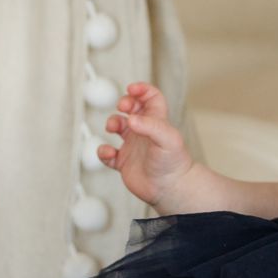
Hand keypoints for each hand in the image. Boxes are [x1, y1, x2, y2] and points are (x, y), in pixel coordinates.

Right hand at [98, 82, 193, 208]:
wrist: (170, 189)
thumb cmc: (174, 163)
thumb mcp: (167, 139)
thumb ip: (150, 126)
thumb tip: (131, 118)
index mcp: (157, 122)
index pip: (151, 97)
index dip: (142, 89)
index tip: (131, 88)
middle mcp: (144, 131)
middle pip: (132, 108)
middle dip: (124, 102)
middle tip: (122, 107)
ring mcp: (133, 146)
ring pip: (118, 127)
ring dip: (112, 122)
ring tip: (113, 128)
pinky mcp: (124, 162)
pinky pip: (108, 154)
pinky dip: (103, 152)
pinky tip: (110, 154)